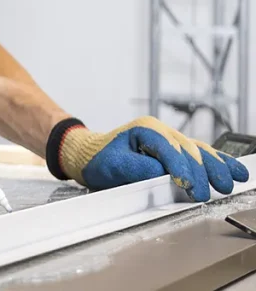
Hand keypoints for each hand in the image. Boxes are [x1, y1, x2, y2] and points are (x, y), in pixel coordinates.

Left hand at [52, 116, 249, 200]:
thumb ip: (140, 169)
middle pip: (189, 150)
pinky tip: (233, 170)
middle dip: (203, 172)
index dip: (182, 169)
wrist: (88, 155)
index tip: (190, 186)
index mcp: (145, 129)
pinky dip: (216, 162)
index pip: (170, 149)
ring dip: (216, 167)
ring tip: (231, 182)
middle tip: (210, 192)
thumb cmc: (98, 159)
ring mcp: (168, 139)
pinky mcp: (173, 149)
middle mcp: (160, 131)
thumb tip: (164, 176)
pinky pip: (199, 154)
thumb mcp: (114, 165)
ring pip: (199, 151)